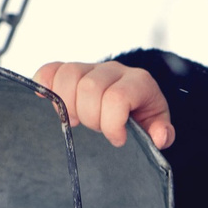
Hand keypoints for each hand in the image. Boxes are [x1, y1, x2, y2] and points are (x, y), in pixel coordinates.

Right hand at [33, 60, 173, 148]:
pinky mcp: (71, 71)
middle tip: (97, 129)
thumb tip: (159, 136)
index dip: (112, 124)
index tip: (118, 140)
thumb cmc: (143, 118)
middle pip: (89, 88)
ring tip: (76, 120)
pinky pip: (51, 70)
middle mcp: (114, 70)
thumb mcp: (157, 127)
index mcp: (139, 82)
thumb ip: (162, 133)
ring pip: (68, 75)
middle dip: (90, 117)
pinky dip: (45, 85)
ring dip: (68, 105)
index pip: (117, 98)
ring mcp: (90, 68)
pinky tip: (48, 102)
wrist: (132, 103)